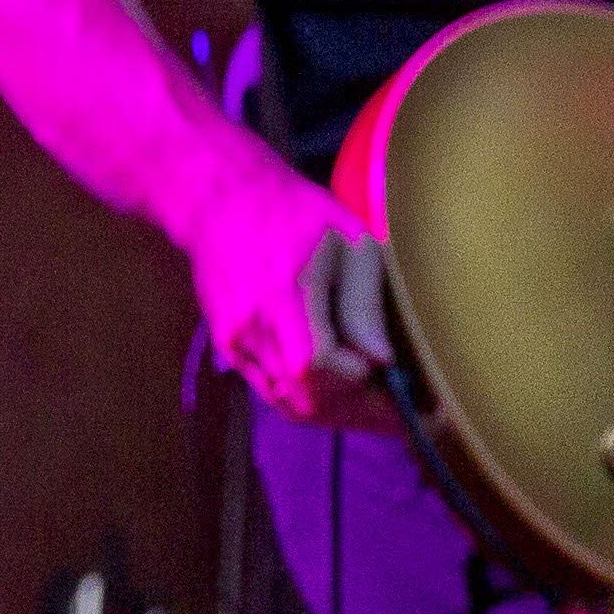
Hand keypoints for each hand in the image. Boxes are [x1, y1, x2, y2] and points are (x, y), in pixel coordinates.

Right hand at [184, 160, 399, 430]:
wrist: (219, 203)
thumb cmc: (291, 212)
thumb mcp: (346, 241)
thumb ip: (363, 302)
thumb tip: (381, 359)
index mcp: (283, 299)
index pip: (322, 366)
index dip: (360, 379)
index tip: (394, 375)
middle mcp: (251, 331)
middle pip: (303, 399)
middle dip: (353, 409)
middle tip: (394, 407)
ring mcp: (234, 344)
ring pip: (286, 404)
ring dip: (329, 410)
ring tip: (369, 404)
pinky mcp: (228, 349)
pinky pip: (269, 391)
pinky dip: (304, 398)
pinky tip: (333, 387)